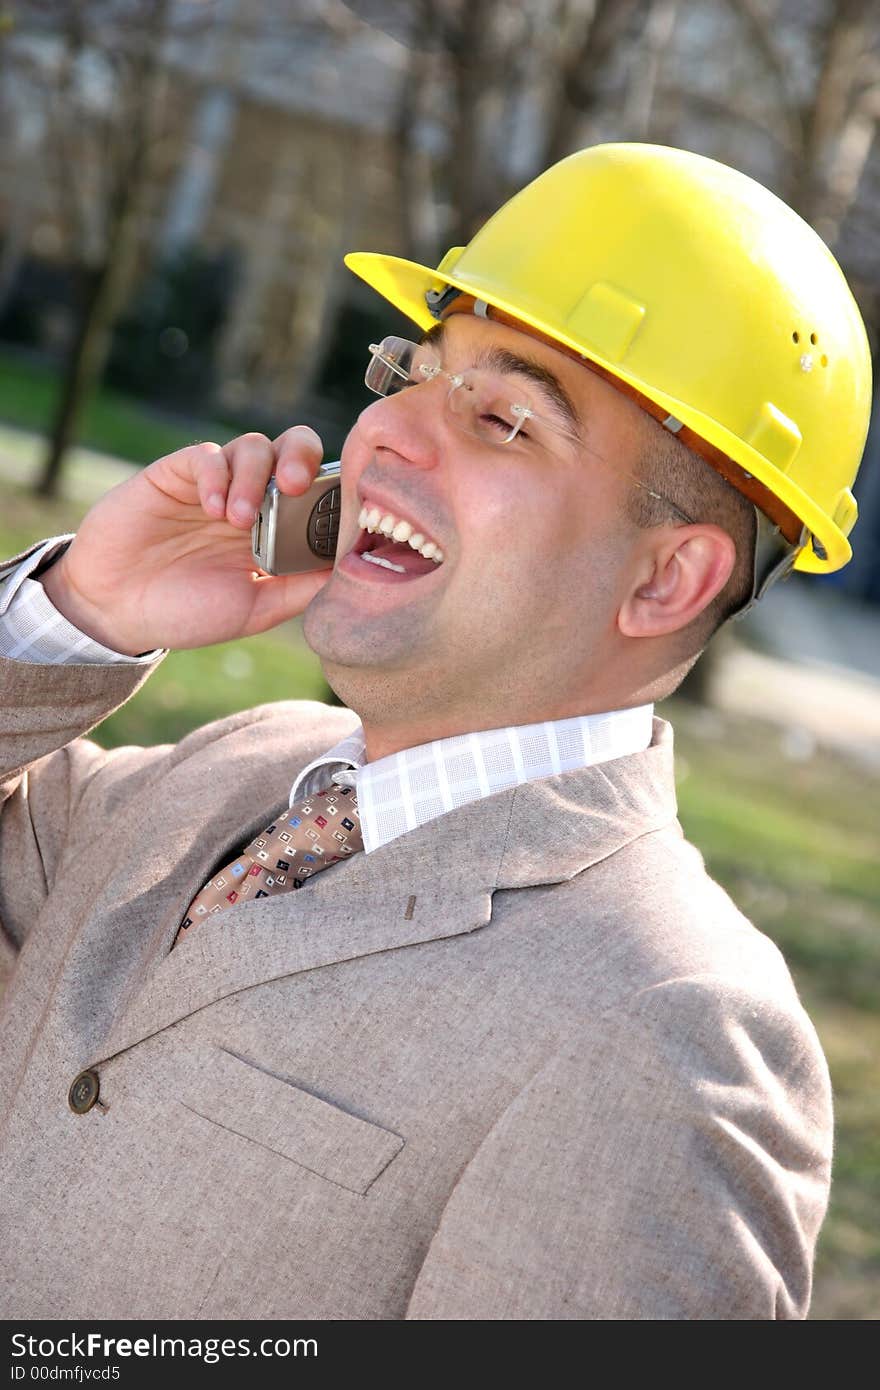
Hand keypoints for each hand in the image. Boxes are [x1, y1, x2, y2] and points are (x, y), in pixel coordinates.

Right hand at [40, 428, 332, 654]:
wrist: (117, 610)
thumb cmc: (189, 612)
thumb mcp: (256, 609)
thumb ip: (301, 588)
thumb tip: (351, 567)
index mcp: (278, 528)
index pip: (319, 487)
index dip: (333, 488)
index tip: (337, 510)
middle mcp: (253, 498)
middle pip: (294, 448)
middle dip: (302, 457)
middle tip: (295, 487)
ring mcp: (216, 483)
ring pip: (253, 446)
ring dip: (254, 477)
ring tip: (239, 521)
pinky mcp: (176, 474)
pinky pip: (206, 456)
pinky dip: (216, 476)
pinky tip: (212, 509)